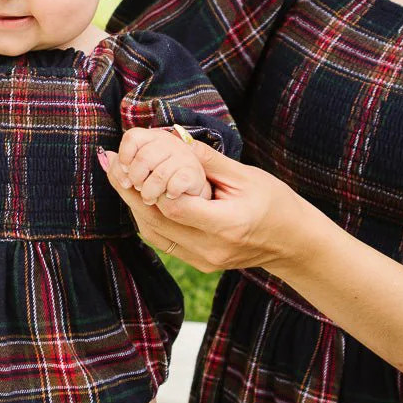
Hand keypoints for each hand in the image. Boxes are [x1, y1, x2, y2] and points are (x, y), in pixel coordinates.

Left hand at [103, 140, 300, 273]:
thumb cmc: (277, 204)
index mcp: (226, 226)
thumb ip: (209, 161)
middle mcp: (209, 249)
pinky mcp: (197, 263)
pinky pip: (162, 240)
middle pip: (155, 220)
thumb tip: (175, 139)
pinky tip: (135, 195)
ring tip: (116, 174)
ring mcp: (202, 260)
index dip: (150, 183)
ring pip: (153, 233)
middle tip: (109, 161)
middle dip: (129, 189)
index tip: (133, 159)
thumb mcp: (247, 176)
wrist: (293, 244)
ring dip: (132, 203)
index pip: (173, 206)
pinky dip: (147, 217)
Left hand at [114, 126, 211, 202]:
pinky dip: (169, 195)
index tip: (125, 173)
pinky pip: (175, 184)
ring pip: (158, 175)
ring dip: (149, 192)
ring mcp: (184, 157)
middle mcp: (169, 143)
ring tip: (150, 199)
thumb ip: (120, 168)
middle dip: (136, 178)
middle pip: (144, 157)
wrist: (191, 197)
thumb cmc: (161, 186)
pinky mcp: (194, 174)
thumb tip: (105, 156)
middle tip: (138, 188)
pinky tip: (169, 196)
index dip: (124, 156)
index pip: (132, 137)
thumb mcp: (139, 176)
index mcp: (153, 139)